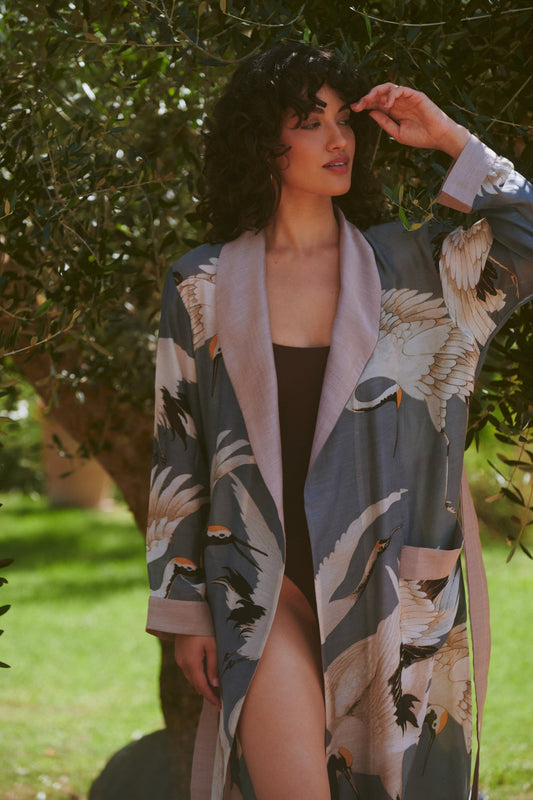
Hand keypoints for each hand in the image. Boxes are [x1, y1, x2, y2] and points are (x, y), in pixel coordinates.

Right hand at [174, 634, 220, 710]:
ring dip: (201, 685)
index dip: (210, 697)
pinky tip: (204, 675)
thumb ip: (213, 666)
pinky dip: (196, 676)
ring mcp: (180, 660)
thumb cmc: (202, 628)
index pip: (202, 686)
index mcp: (192, 663)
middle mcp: (183, 664)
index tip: (219, 706)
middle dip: (206, 693)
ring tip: (213, 690)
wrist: (185, 616)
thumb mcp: (212, 646)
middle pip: (196, 684)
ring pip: (191, 678)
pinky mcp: (179, 656)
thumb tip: (215, 685)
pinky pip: (188, 671)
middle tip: (218, 701)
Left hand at [351, 83, 469, 158]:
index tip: (353, 108)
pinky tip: (387, 105)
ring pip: (387, 88)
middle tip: (358, 104)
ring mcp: (407, 98)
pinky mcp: (415, 95)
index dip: (364, 104)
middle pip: (379, 94)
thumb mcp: (397, 133)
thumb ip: (384, 122)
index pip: (376, 103)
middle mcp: (399, 103)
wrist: (438, 137)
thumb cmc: (420, 137)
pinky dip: (391, 94)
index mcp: (394, 111)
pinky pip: (400, 89)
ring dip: (376, 92)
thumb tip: (370, 113)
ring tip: (368, 101)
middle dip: (366, 97)